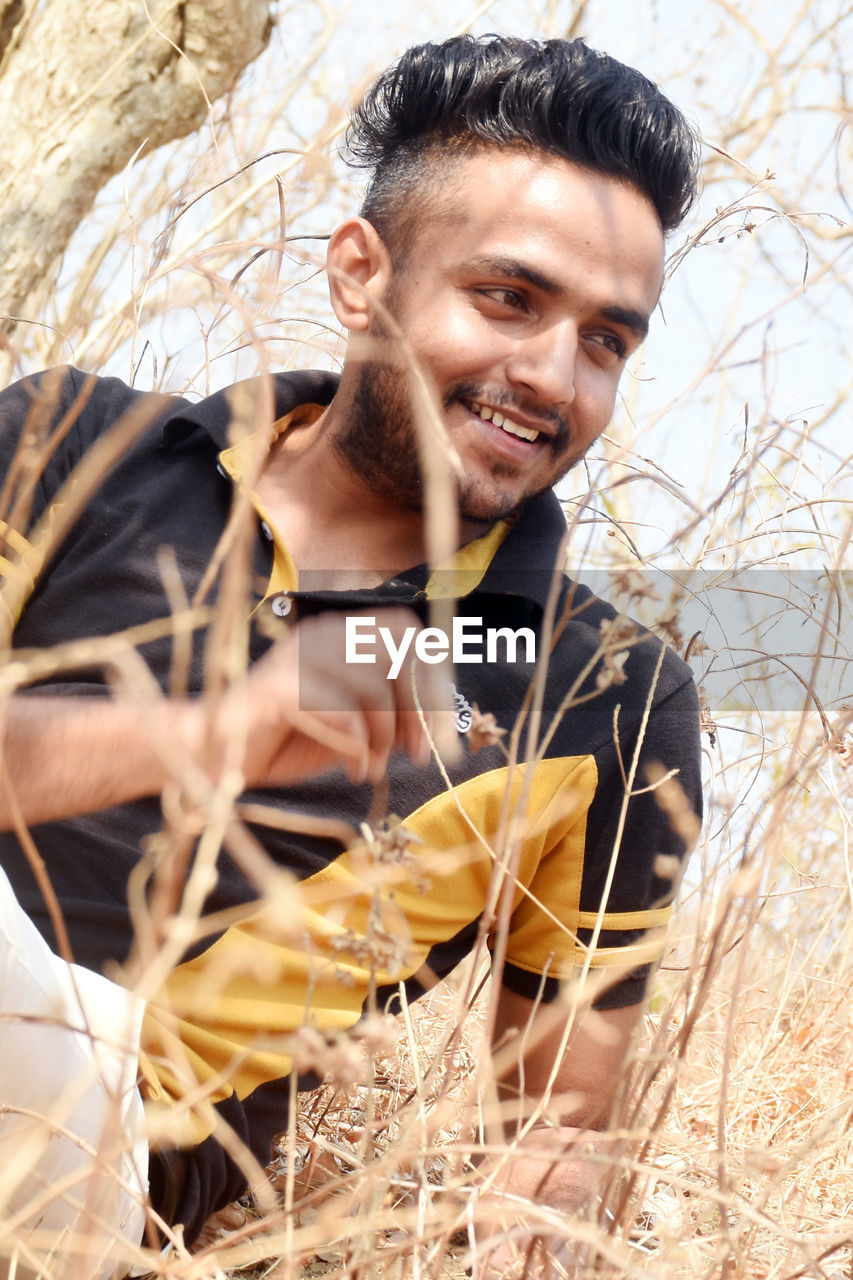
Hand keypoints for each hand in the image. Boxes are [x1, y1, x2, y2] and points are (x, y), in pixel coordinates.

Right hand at [220, 608, 451, 786]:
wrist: (216, 756)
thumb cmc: (286, 738)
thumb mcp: (352, 723)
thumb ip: (390, 710)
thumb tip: (439, 717)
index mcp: (341, 632)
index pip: (408, 631)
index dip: (435, 677)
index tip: (442, 728)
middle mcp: (322, 633)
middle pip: (397, 652)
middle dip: (419, 709)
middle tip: (419, 755)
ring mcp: (298, 655)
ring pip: (371, 684)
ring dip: (384, 736)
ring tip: (374, 768)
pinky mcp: (279, 687)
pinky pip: (340, 712)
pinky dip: (357, 748)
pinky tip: (352, 769)